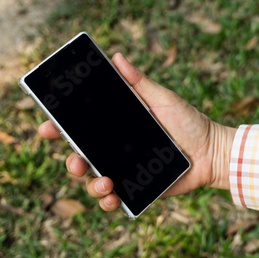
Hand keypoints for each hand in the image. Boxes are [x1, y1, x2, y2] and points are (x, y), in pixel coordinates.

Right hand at [39, 53, 235, 211]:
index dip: (59, 128)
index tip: (46, 126)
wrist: (211, 151)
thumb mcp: (163, 98)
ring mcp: (125, 171)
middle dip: (70, 161)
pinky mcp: (137, 189)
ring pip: (93, 181)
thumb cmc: (189, 122)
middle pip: (81, 157)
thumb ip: (139, 82)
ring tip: (105, 181)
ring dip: (89, 184)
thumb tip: (116, 57)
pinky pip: (114, 199)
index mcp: (117, 127)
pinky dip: (108, 201)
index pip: (81, 127)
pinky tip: (113, 197)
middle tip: (75, 161)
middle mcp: (116, 149)